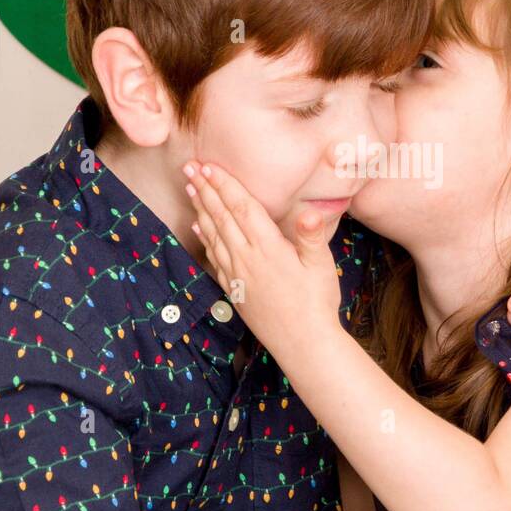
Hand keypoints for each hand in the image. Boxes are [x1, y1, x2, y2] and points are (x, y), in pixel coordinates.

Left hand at [182, 161, 341, 349]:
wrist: (302, 344)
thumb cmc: (316, 303)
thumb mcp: (321, 266)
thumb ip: (311, 236)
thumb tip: (309, 212)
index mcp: (268, 247)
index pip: (242, 207)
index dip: (225, 184)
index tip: (209, 166)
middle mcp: (247, 258)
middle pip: (222, 216)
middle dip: (206, 189)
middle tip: (190, 167)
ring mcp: (237, 274)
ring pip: (214, 234)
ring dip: (201, 209)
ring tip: (191, 188)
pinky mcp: (235, 289)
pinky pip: (214, 257)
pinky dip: (205, 238)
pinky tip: (199, 228)